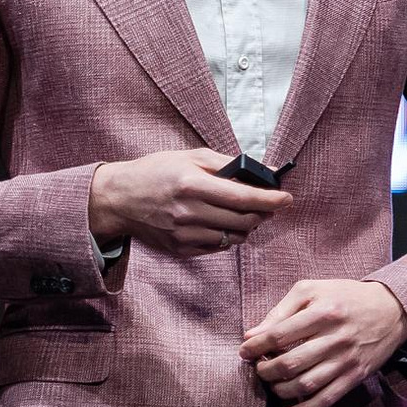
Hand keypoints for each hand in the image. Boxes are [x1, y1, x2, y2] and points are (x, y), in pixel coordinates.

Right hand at [87, 147, 290, 256]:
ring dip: (247, 226)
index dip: (271, 200)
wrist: (119, 198)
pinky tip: (222, 222)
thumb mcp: (191, 157)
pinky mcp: (181, 250)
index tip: (287, 198)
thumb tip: (265, 172)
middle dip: (263, 213)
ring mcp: (184, 235)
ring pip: (234, 237)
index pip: (244, 197)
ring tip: (245, 212)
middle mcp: (189, 213)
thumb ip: (230, 164)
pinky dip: (228, 235)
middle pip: (244, 220)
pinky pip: (217, 247)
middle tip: (268, 204)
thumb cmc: (156, 172)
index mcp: (192, 185)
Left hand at [240, 279, 406, 406]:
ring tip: (271, 384)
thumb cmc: (345, 296)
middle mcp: (335, 337)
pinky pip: (327, 399)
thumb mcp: (312, 290)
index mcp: (323, 311)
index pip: (280, 334)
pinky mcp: (355, 376)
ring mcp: (346, 360)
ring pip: (306, 384)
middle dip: (265, 370)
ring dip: (280, 390)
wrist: (393, 309)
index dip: (256, 346)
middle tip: (258, 368)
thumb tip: (251, 335)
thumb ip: (281, 310)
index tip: (244, 351)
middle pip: (290, 363)